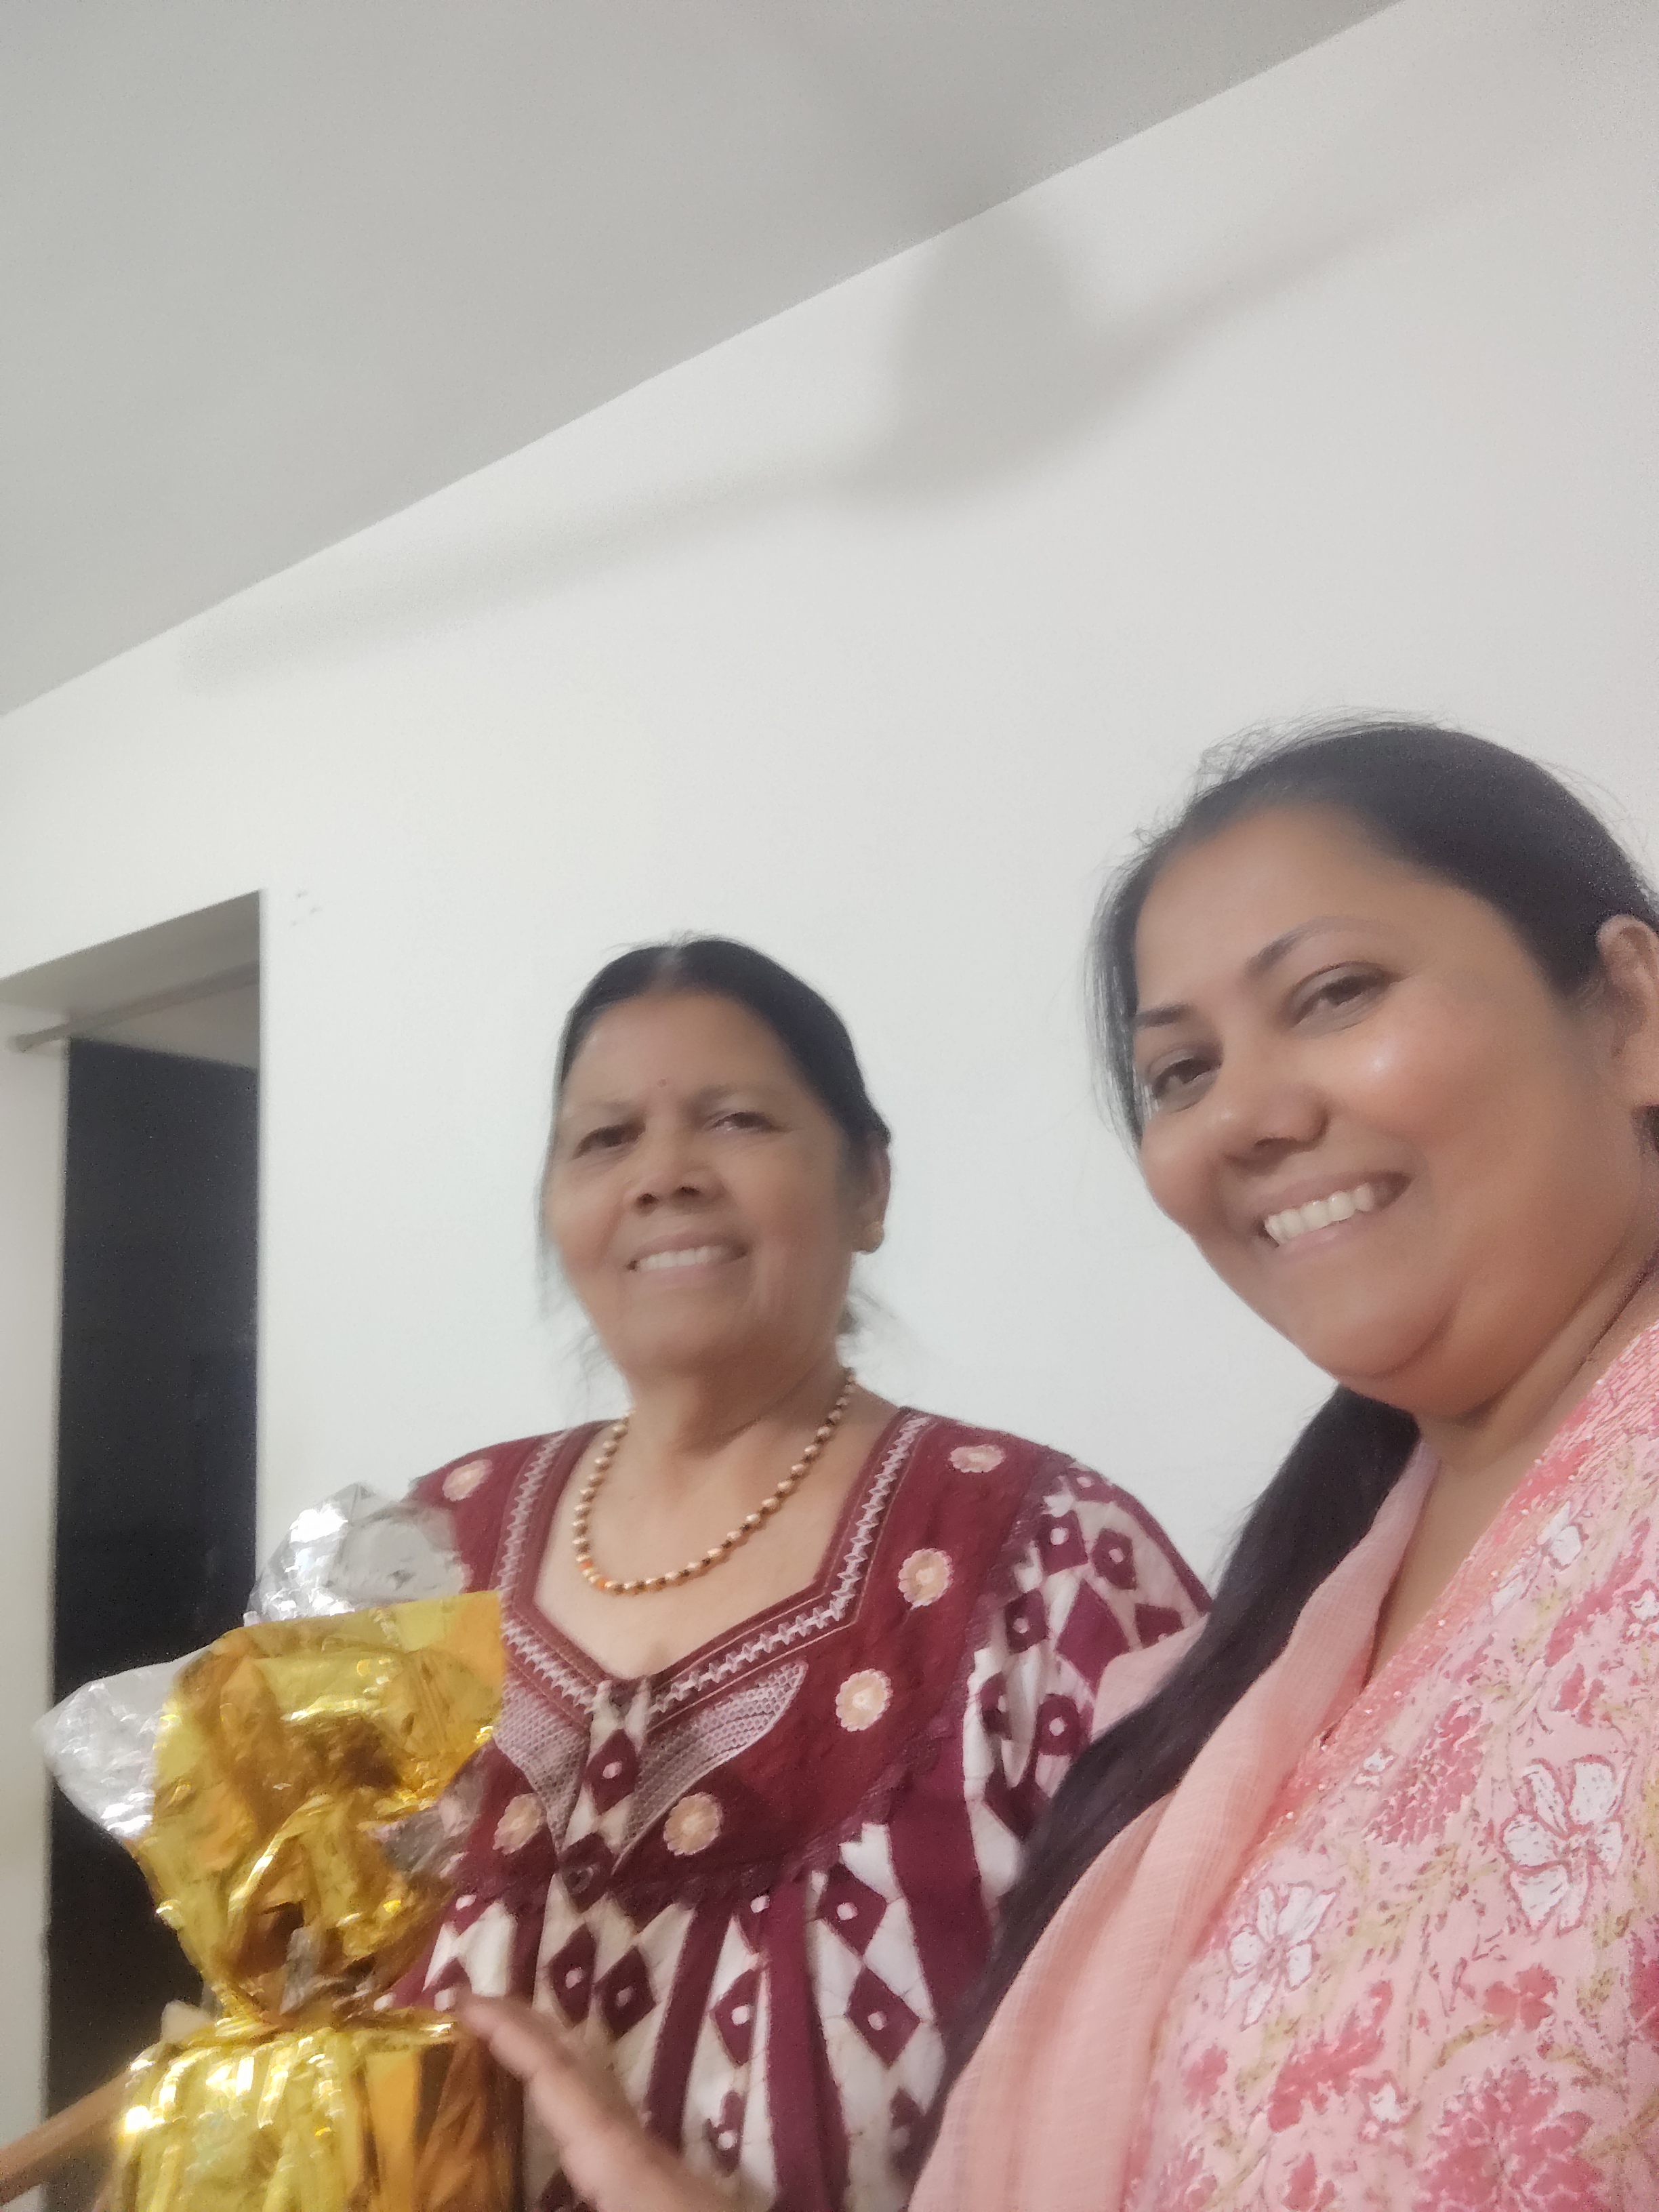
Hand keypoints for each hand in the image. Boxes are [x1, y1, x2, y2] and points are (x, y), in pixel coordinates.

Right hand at [459, 1995, 740, 2211]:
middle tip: (466, 2008)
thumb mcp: (618, 2196)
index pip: (557, 2077)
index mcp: (623, 2165)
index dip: (507, 2031)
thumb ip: (543, 2199)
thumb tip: (471, 2193)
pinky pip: (611, 2132)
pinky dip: (575, 2110)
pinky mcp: (673, 2194)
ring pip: (600, 2099)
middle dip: (526, 2030)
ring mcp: (664, 2173)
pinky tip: (560, 2134)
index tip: (460, 1995)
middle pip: (580, 2071)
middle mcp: (644, 2153)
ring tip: (498, 2054)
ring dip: (551, 2067)